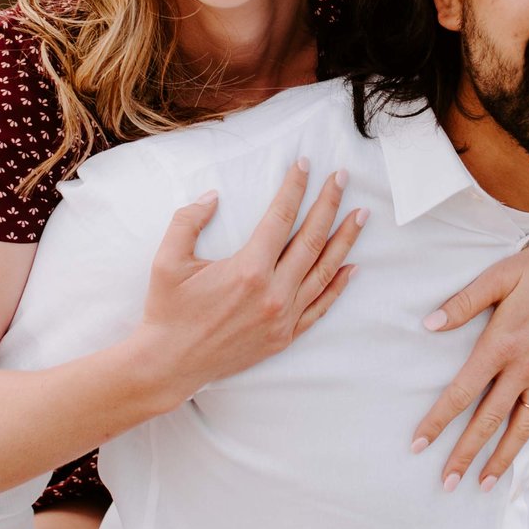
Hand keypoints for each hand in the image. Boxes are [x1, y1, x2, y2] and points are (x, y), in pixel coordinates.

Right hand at [140, 159, 363, 404]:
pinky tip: (353, 267)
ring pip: (324, 272)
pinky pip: (320, 307)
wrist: (170, 364)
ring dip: (345, 240)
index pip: (280, 218)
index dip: (294, 188)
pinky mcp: (284, 337)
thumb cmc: (167, 311)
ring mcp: (283, 318)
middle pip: (311, 240)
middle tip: (342, 178)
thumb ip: (188, 220)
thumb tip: (213, 195)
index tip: (305, 165)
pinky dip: (339, 286)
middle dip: (329, 204)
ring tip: (360, 215)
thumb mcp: (167, 260)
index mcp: (247, 270)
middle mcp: (273, 294)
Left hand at [409, 238, 528, 488]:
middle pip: (488, 421)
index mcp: (500, 346)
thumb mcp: (499, 276)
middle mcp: (523, 369)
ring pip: (523, 427)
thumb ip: (463, 302)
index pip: (462, 393)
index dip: (438, 421)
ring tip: (486, 484)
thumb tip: (429, 324)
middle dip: (465, 455)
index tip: (419, 445)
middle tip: (446, 484)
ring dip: (503, 457)